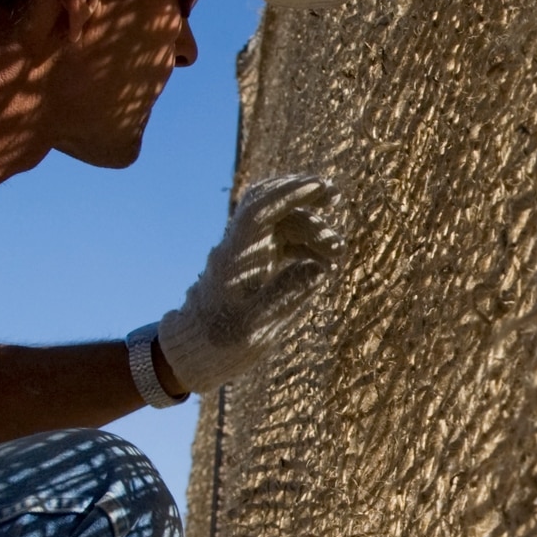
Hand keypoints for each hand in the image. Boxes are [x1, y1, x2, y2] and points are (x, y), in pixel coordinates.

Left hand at [154, 174, 338, 393]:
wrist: (198, 348)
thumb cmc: (223, 341)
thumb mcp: (256, 327)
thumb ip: (286, 295)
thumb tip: (319, 269)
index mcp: (234, 256)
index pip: (259, 212)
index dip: (289, 195)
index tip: (320, 187)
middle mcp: (241, 247)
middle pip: (270, 206)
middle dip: (301, 194)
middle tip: (334, 194)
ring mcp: (249, 253)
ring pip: (283, 224)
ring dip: (312, 229)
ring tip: (338, 252)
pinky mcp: (258, 263)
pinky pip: (285, 242)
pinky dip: (308, 246)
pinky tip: (327, 263)